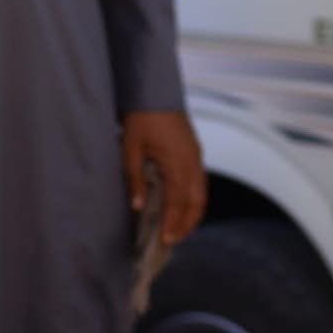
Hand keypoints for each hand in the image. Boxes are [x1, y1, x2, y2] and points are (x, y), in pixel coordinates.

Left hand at [123, 110, 206, 246]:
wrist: (154, 91)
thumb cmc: (141, 118)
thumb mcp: (131, 149)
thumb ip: (135, 179)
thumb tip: (138, 207)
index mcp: (178, 162)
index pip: (178, 202)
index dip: (173, 223)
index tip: (166, 240)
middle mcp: (193, 162)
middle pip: (196, 202)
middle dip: (186, 224)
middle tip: (172, 241)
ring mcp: (197, 156)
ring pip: (201, 193)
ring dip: (192, 213)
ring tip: (179, 229)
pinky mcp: (195, 152)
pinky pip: (200, 182)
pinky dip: (194, 199)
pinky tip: (184, 206)